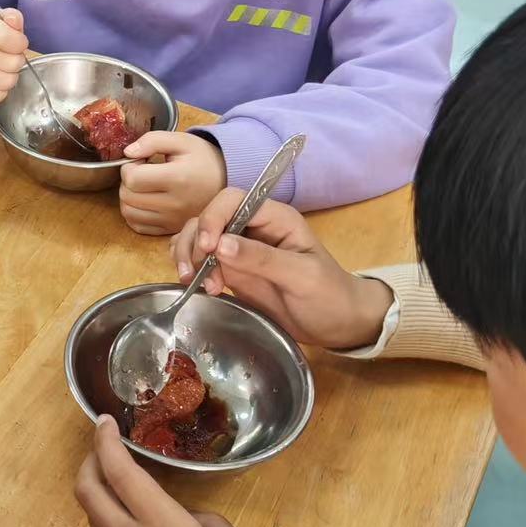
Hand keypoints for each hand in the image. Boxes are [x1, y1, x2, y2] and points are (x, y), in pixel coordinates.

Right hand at [0, 8, 28, 104]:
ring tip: (2, 68)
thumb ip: (14, 18)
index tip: (17, 43)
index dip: (21, 44)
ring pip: (6, 82)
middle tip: (9, 56)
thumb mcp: (3, 19)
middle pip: (13, 63)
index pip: (11, 40)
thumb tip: (14, 21)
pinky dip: (0, 91)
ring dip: (10, 76)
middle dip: (17, 61)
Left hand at [76, 415, 266, 526]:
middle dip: (88, 461)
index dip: (104, 440)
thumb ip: (213, 526)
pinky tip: (135, 526)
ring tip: (122, 483)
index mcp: (158, 524)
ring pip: (93, 518)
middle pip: (86, 490)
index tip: (103, 421)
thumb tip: (190, 522)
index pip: (117, 469)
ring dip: (99, 493)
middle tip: (103, 447)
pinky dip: (110, 522)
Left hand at [117, 132, 225, 235]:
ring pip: (128, 213)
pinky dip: (134, 213)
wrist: (226, 180)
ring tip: (143, 186)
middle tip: (141, 172)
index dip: (129, 167)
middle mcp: (175, 204)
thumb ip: (152, 140)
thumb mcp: (181, 140)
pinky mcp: (170, 229)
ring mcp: (172, 220)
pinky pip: (137, 226)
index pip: (132, 179)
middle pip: (127, 196)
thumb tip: (127, 153)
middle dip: (127, 181)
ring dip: (128, 197)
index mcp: (178, 178)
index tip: (141, 161)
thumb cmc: (202, 158)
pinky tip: (145, 200)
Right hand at [170, 190, 394, 350]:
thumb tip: (220, 244)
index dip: (213, 218)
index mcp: (275, 218)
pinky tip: (198, 288)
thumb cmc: (329, 296)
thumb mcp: (302, 277)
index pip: (232, 201)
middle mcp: (253, 227)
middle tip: (195, 275)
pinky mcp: (231, 270)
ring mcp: (239, 249)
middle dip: (195, 242)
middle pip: (208, 217)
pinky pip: (200, 259)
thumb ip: (263, 258)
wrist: (337, 326)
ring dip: (188, 256)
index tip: (207, 248)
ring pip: (198, 237)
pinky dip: (191, 269)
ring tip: (194, 283)